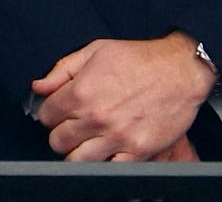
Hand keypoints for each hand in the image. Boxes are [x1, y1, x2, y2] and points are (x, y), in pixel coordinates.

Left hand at [32, 33, 215, 161]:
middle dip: (64, 132)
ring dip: (80, 151)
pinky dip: (105, 163)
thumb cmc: (142, 58)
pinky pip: (107, 170)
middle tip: (79, 124)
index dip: (52, 112)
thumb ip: (63, 69)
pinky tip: (110, 149)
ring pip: (76, 161)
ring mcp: (117, 137)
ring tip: (92, 138)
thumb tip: (38, 87)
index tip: (63, 110)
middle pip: (57, 141)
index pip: (46, 115)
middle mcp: (97, 117)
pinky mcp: (137, 151)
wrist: (183, 68)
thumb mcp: (99, 50)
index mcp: (83, 91)